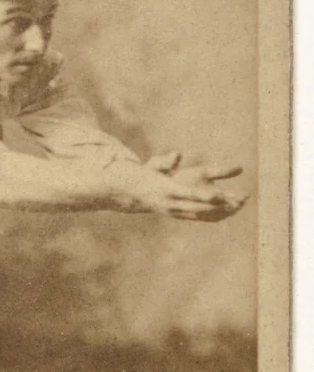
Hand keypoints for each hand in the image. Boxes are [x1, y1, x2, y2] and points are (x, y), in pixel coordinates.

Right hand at [106, 157, 247, 220]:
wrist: (132, 194)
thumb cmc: (145, 175)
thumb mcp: (151, 166)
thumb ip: (164, 162)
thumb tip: (177, 155)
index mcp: (168, 191)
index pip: (189, 194)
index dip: (205, 195)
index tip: (220, 194)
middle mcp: (173, 204)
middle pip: (199, 207)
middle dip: (219, 206)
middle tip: (237, 202)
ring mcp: (175, 212)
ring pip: (201, 214)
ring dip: (220, 211)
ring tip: (239, 205)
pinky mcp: (178, 215)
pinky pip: (200, 217)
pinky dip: (214, 215)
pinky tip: (229, 211)